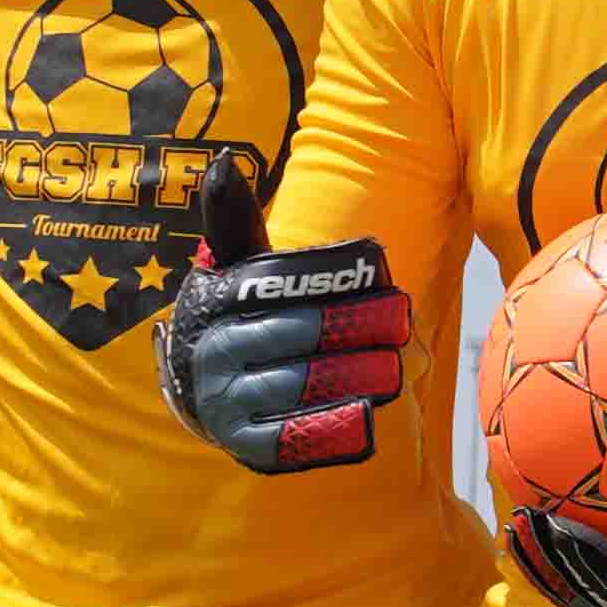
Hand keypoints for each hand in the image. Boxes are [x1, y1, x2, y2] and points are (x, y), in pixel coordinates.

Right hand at [153, 157, 410, 469]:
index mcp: (213, 302)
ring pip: (299, 386)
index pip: (281, 290)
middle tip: (400, 323)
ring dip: (353, 376)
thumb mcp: (236, 267)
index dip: (337, 288)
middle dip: (355, 329)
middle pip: (297, 337)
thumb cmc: (239, 315)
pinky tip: (366, 414)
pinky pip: (291, 437)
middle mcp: (211, 353)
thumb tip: (223, 161)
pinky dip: (330, 427)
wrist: (206, 388)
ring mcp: (223, 402)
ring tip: (395, 366)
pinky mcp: (242, 444)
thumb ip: (235, 219)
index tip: (385, 284)